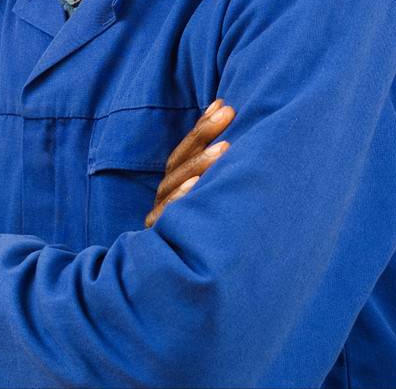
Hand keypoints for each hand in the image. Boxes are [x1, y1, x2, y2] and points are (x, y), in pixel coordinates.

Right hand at [145, 99, 235, 228]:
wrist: (181, 291)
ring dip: (200, 163)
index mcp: (174, 186)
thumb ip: (214, 175)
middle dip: (204, 135)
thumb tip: (234, 129)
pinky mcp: (161, 241)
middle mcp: (165, 199)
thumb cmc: (204, 241)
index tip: (224, 104)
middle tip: (229, 113)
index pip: (185, 149)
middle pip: (179, 161)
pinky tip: (197, 185)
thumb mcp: (209, 205)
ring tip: (225, 148)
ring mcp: (162, 218)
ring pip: (177, 184)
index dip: (203, 126)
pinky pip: (169, 216)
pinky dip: (182, 198)